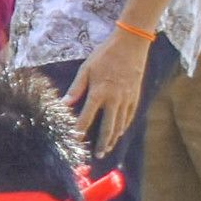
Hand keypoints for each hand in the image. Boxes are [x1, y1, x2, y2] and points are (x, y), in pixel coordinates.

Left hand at [65, 36, 151, 151]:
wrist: (131, 45)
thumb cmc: (105, 55)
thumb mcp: (86, 69)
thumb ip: (76, 88)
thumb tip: (64, 104)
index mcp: (100, 92)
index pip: (87, 117)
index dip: (80, 131)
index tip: (74, 141)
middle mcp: (115, 99)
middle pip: (108, 126)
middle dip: (102, 143)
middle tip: (98, 156)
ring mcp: (128, 99)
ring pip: (121, 124)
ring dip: (114, 138)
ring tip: (108, 149)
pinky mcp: (136, 96)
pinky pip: (130, 116)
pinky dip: (124, 127)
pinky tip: (119, 133)